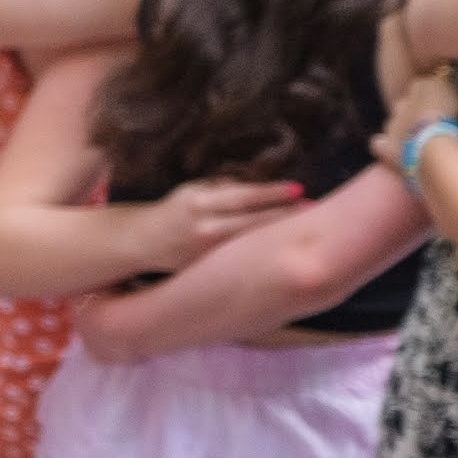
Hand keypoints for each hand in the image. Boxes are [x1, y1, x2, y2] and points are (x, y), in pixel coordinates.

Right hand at [136, 174, 305, 273]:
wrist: (145, 243)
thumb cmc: (174, 210)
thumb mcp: (193, 190)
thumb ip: (223, 189)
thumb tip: (258, 188)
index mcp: (200, 203)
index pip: (243, 196)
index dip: (272, 193)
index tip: (298, 188)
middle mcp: (204, 228)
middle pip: (253, 221)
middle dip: (285, 215)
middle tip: (313, 209)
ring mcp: (208, 252)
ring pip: (251, 242)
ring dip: (278, 234)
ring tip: (305, 230)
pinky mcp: (212, 269)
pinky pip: (242, 259)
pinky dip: (263, 252)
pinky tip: (281, 249)